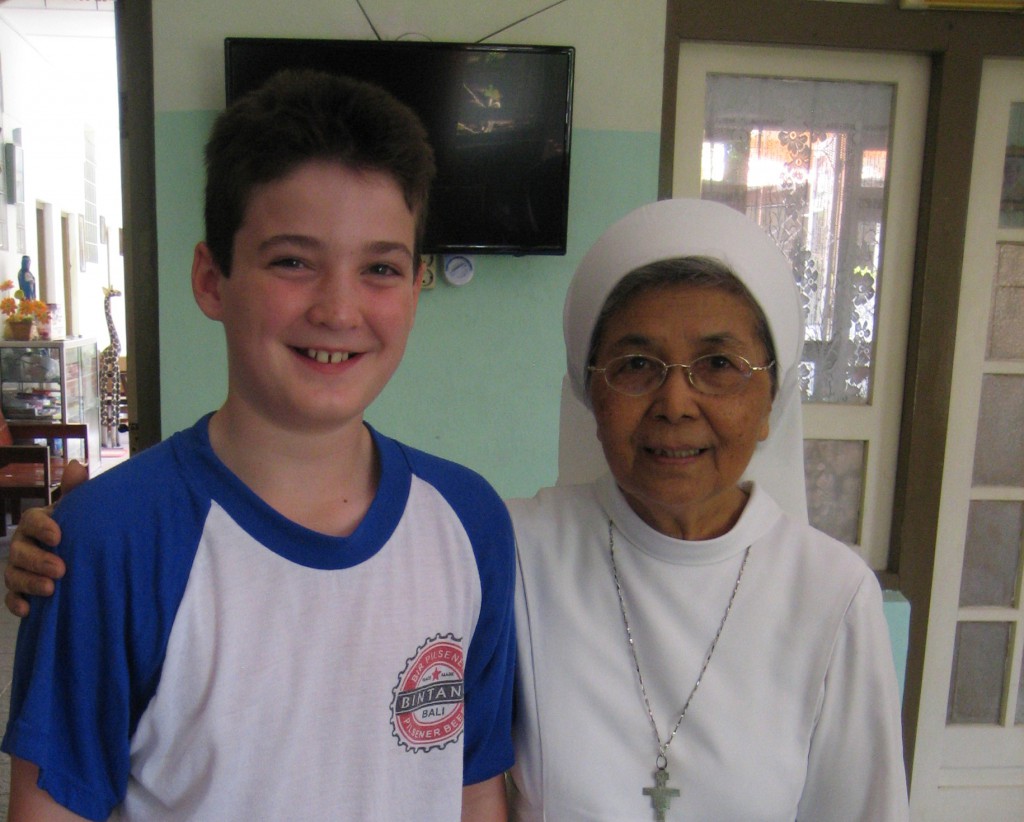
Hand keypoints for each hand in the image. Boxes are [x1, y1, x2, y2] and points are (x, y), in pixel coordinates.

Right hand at [3, 459, 88, 617]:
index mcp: (38, 522)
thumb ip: (76, 490)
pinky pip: (11, 597)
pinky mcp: (20, 590)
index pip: (31, 520)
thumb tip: (76, 465)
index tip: (59, 536)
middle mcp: (23, 543)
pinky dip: (17, 603)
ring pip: (13, 574)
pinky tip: (28, 610)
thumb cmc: (79, 528)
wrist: (83, 555)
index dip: (42, 527)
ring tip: (51, 589)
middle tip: (60, 569)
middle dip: (37, 560)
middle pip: (19, 551)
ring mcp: (19, 567)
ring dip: (29, 582)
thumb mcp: (80, 510)